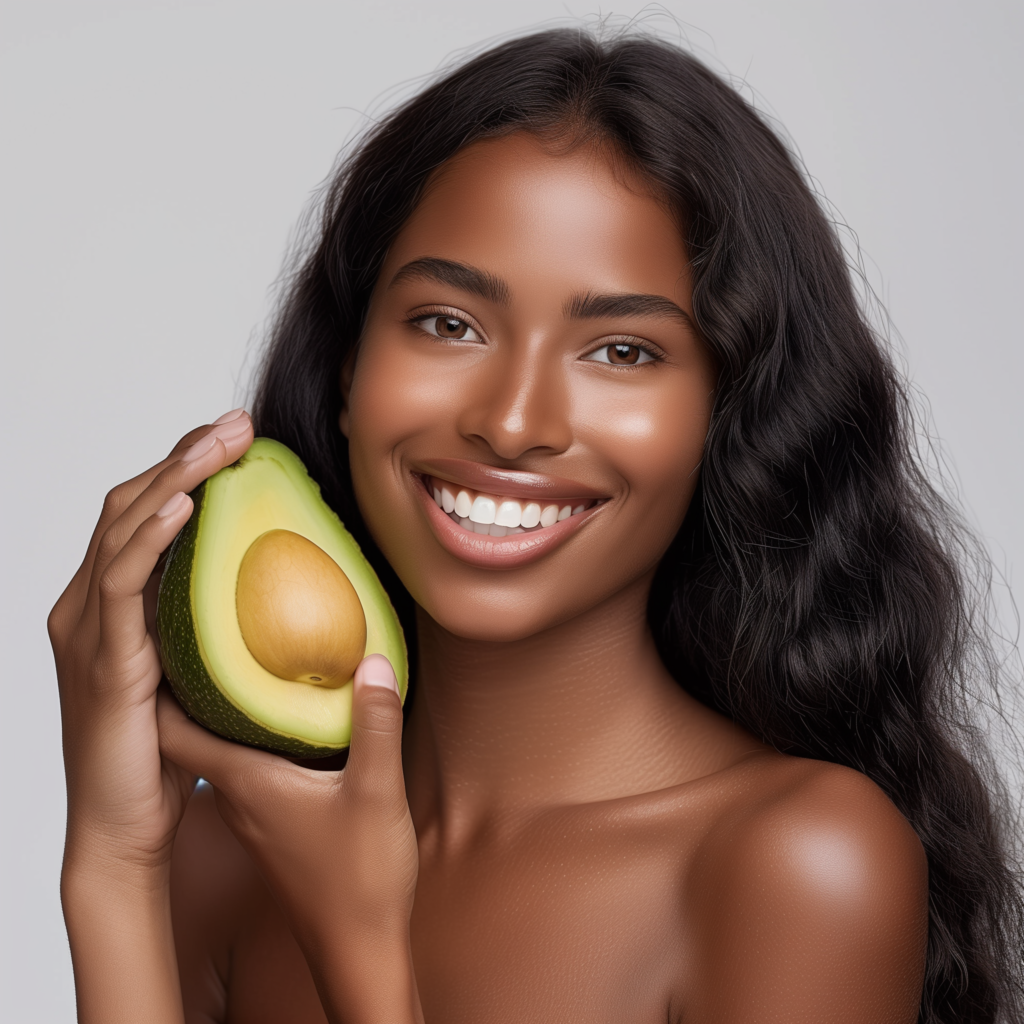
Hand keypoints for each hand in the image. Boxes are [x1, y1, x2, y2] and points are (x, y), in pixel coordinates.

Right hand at [49, 410, 253, 876]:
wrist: (125, 828)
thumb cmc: (167, 754)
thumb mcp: (198, 672)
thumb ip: (216, 627)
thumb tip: (282, 593)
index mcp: (111, 604)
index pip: (143, 514)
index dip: (184, 469)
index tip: (236, 439)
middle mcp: (87, 606)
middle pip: (130, 505)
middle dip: (184, 456)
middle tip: (239, 424)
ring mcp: (86, 629)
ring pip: (122, 528)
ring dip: (174, 477)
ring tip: (222, 442)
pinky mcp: (100, 658)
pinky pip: (121, 582)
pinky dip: (150, 538)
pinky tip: (185, 507)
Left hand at [158, 655, 422, 1023]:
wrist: (356, 948)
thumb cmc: (359, 879)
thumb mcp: (377, 791)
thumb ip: (376, 722)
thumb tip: (371, 659)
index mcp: (246, 782)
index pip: (174, 727)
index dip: (162, 679)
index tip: (167, 631)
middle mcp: (236, 797)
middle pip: (189, 732)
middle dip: (192, 681)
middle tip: (206, 631)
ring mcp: (250, 815)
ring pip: (218, 749)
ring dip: (222, 709)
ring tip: (242, 661)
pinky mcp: (269, 825)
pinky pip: (244, 766)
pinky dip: (249, 734)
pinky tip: (281, 719)